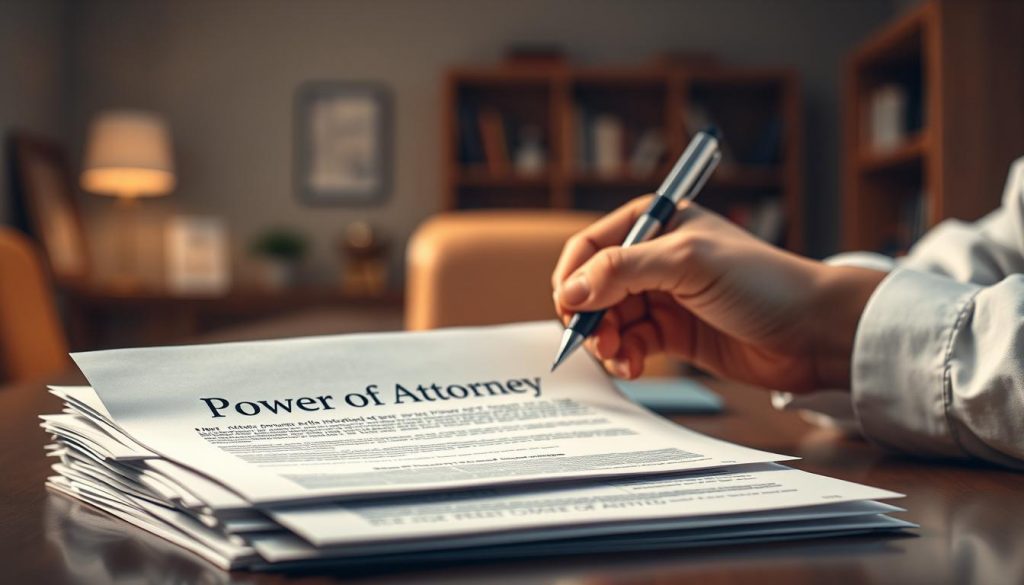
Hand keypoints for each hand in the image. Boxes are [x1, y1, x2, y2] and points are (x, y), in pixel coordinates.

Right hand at [551, 196, 885, 392]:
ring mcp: (663, 296)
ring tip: (619, 357)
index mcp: (656, 223)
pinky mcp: (674, 333)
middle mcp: (654, 257)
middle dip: (590, 317)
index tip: (570, 311)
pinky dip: (624, 357)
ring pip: (609, 320)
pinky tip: (632, 366)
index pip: (591, 247)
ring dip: (606, 341)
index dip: (574, 278)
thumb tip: (570, 291)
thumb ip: (623, 271)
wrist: (814, 332)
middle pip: (594, 288)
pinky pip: (631, 344)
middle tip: (598, 342)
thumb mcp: (688, 263)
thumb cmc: (763, 282)